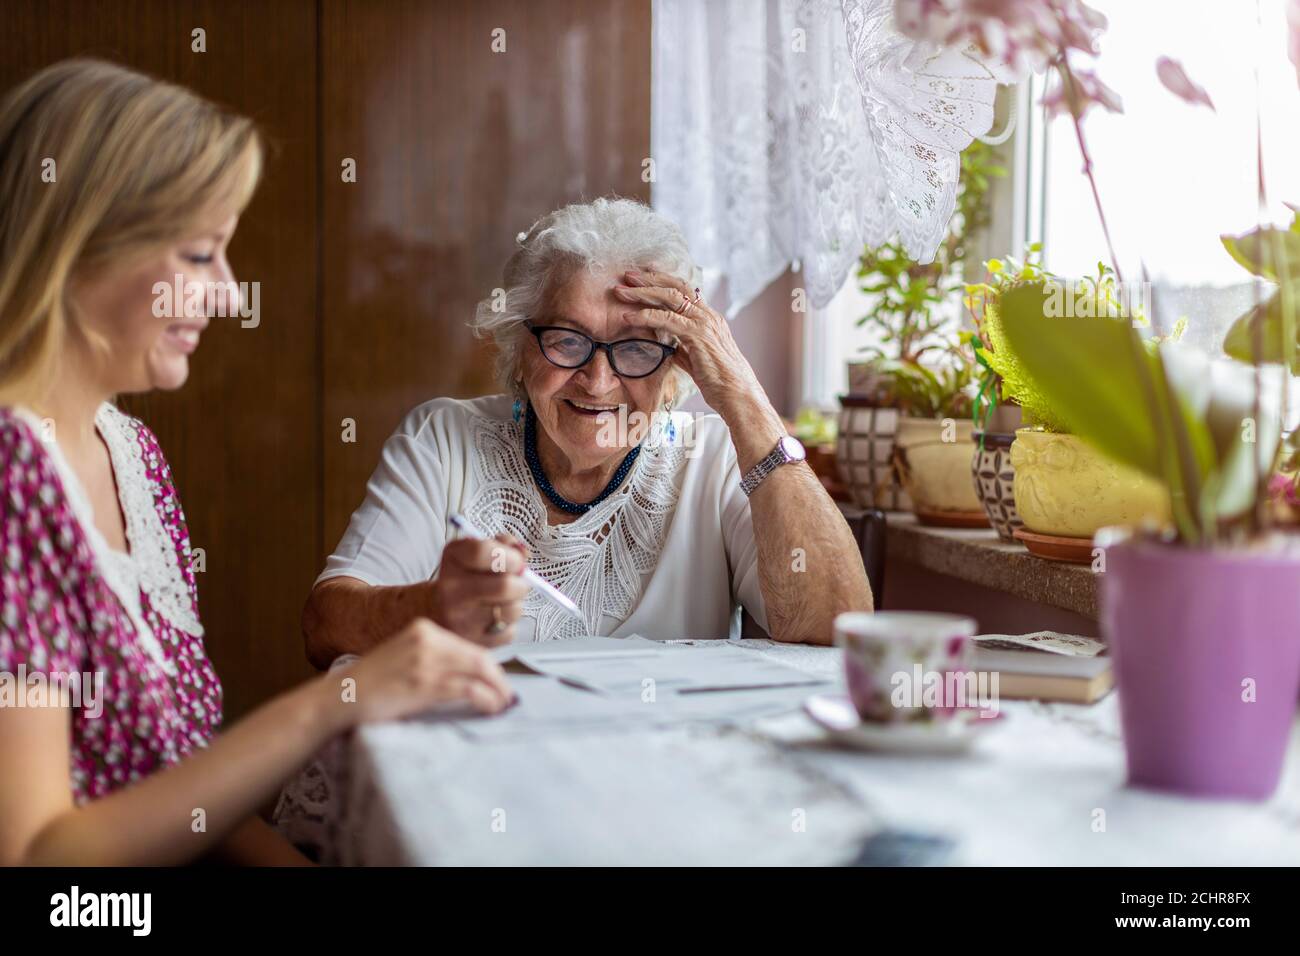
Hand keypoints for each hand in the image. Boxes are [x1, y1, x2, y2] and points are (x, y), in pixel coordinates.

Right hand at [333, 618, 512, 724]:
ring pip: (479, 671)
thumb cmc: (370, 684)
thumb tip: (468, 677)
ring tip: (503, 704)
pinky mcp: (425, 684)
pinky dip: (486, 699)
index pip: (468, 646)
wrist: (339, 697)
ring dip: (497, 690)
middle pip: (479, 657)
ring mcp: (426, 661)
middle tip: (507, 695)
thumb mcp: (404, 658)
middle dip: (498, 678)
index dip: (489, 666)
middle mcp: (427, 639)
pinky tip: (490, 708)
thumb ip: (432, 659)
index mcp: (423, 629)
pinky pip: (468, 689)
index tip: (498, 681)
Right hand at [429, 535, 529, 645]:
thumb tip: (523, 553)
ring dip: (515, 604)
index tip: (516, 560)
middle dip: (520, 583)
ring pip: (512, 610)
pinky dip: (508, 625)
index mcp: (453, 558)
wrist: (435, 609)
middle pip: (505, 586)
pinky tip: (494, 618)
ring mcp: (459, 618)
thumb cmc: (464, 578)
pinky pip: (508, 632)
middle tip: (516, 583)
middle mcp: (451, 589)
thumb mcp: (475, 552)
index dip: (509, 555)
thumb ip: (503, 545)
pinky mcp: (471, 642)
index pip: (482, 551)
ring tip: (503, 600)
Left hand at [612, 268, 763, 412]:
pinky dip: (645, 315)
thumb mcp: (698, 362)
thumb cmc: (721, 383)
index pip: (685, 291)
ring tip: (621, 292)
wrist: (738, 396)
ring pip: (670, 298)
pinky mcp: (698, 336)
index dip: (663, 282)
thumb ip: (684, 350)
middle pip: (676, 287)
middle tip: (627, 276)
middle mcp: (709, 316)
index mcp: (709, 319)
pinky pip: (667, 319)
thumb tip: (671, 347)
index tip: (643, 278)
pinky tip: (629, 317)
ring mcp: (705, 324)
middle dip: (650, 279)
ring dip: (642, 292)